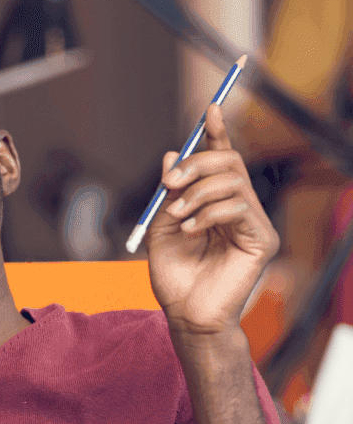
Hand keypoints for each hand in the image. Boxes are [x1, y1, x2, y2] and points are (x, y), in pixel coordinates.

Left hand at [145, 103, 279, 334]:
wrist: (185, 314)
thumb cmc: (174, 277)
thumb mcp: (160, 227)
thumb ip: (166, 193)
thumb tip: (168, 155)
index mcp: (214, 203)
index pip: (220, 161)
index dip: (216, 134)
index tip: (209, 109)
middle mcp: (237, 208)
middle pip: (228, 162)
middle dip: (195, 164)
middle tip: (170, 181)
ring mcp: (253, 222)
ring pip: (233, 181)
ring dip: (196, 194)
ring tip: (176, 216)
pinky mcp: (262, 239)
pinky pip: (238, 207)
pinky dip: (208, 214)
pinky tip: (191, 231)